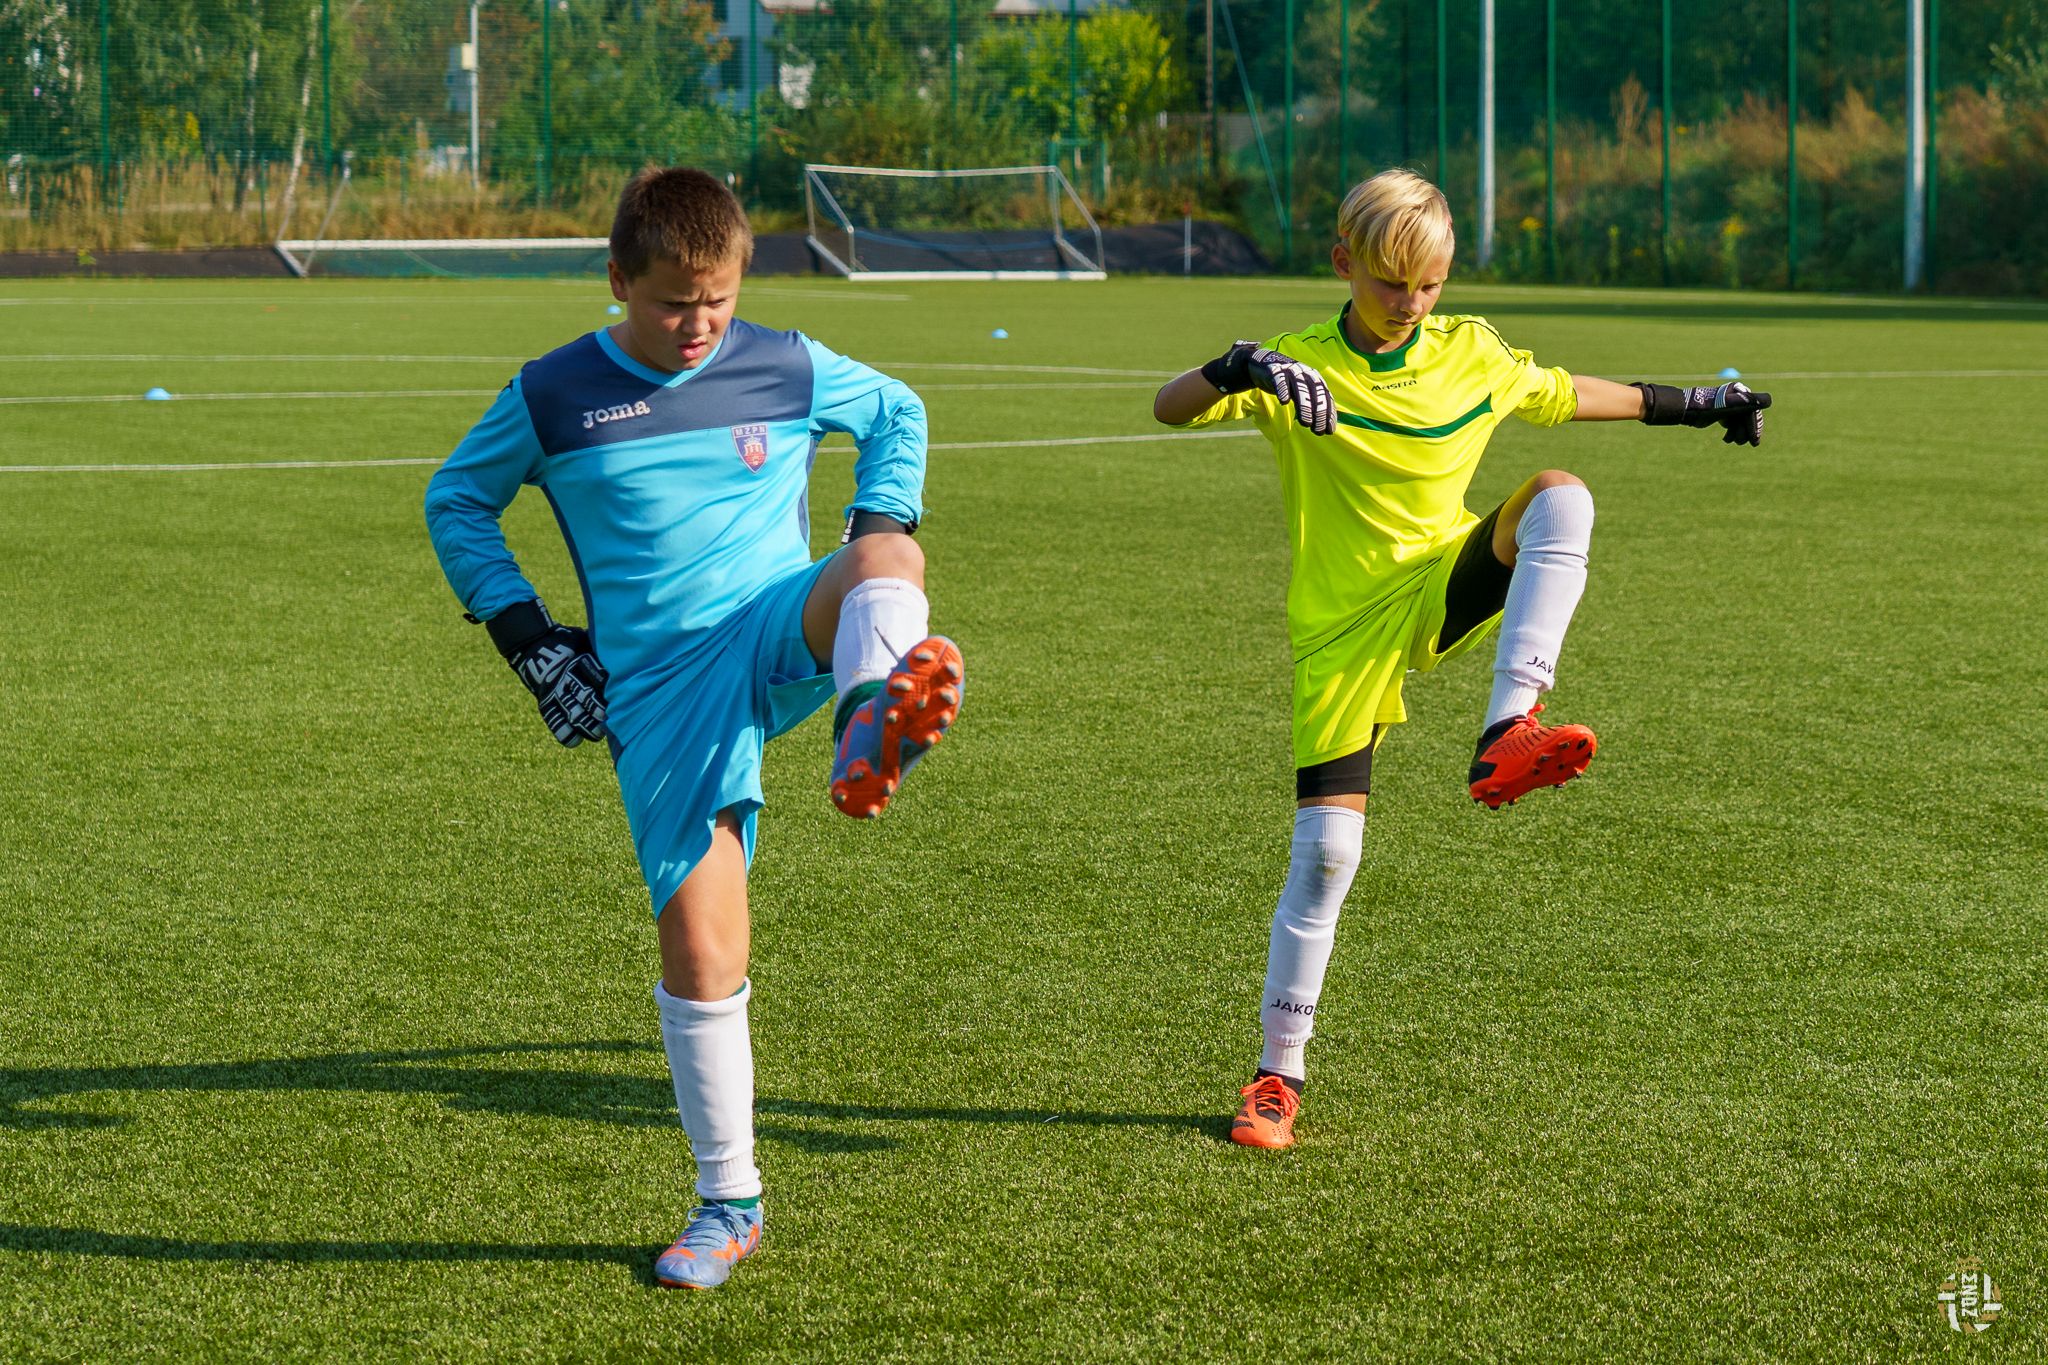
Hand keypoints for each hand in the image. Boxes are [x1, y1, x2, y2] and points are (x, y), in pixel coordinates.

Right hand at [484, 599, 608, 746]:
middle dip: (598, 710)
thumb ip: (602, 650)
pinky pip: (553, 721)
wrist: (532, 644)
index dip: (607, 689)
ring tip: (597, 734)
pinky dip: (564, 733)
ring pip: (571, 713)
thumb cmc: (569, 643)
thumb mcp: (586, 640)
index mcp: (579, 662)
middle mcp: (566, 679)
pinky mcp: (545, 703)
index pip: (597, 678)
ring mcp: (554, 692)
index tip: (618, 698)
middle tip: (607, 717)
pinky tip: (575, 740)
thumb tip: (626, 649)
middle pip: (585, 698)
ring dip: (586, 726)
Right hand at [1201, 340, 1334, 434]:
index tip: (1329, 430)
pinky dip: (1283, 390)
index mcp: (1314, 378)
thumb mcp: (1300, 392)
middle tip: (1318, 430)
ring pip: (1300, 388)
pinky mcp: (1275, 370)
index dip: (1328, 414)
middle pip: (1316, 393)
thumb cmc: (1284, 382)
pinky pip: (1280, 380)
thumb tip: (1325, 427)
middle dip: (1319, 413)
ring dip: (1305, 406)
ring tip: (1305, 423)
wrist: (1261, 365)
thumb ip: (1312, 405)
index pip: (1325, 397)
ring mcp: (1290, 371)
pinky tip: (1284, 402)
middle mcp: (1304, 373)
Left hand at [1635, 380, 1772, 445]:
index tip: (1755, 441)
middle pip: (1748, 418)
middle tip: (1752, 444)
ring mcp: (1730, 406)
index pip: (1753, 412)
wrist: (1687, 410)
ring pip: (1740, 423)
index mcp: (1741, 392)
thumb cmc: (1708, 406)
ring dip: (1739, 434)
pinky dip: (1731, 433)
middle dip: (1748, 431)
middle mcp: (1737, 398)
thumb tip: (1769, 400)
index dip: (1755, 426)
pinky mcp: (1722, 414)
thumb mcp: (1730, 405)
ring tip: (1731, 441)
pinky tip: (1726, 439)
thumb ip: (1749, 402)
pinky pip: (1732, 425)